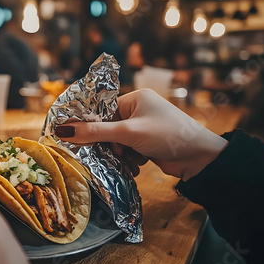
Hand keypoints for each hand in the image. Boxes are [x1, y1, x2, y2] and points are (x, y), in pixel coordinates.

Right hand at [54, 89, 227, 180]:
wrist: (201, 158)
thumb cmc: (167, 135)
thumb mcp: (128, 133)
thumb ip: (95, 132)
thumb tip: (63, 131)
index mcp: (135, 98)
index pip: (103, 110)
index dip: (92, 125)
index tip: (78, 138)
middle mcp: (138, 110)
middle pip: (109, 128)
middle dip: (110, 144)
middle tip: (113, 153)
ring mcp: (144, 127)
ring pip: (117, 142)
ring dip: (120, 154)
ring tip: (130, 160)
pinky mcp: (148, 143)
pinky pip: (128, 150)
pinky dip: (129, 159)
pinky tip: (137, 165)